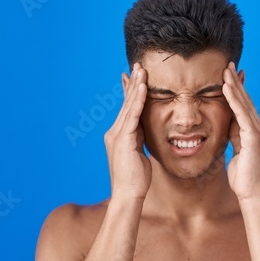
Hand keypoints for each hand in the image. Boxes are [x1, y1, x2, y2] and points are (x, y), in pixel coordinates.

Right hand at [104, 63, 151, 200]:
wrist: (128, 195)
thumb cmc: (135, 180)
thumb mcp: (139, 155)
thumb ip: (140, 140)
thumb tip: (144, 130)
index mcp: (119, 136)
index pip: (127, 110)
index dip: (131, 93)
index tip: (135, 78)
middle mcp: (115, 133)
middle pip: (126, 103)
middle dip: (133, 84)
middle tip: (138, 65)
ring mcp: (117, 135)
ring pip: (129, 105)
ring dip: (136, 86)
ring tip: (142, 69)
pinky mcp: (124, 139)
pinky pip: (133, 114)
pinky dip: (138, 99)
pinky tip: (143, 87)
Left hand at [222, 62, 259, 200]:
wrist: (253, 194)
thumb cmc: (244, 178)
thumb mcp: (236, 152)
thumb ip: (234, 137)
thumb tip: (228, 124)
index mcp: (254, 133)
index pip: (244, 107)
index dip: (237, 91)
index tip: (230, 76)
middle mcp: (259, 129)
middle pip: (246, 101)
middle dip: (236, 82)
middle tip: (229, 64)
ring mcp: (258, 132)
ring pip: (244, 104)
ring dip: (234, 85)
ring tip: (225, 69)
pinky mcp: (254, 137)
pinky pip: (242, 113)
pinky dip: (234, 99)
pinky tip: (226, 87)